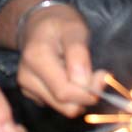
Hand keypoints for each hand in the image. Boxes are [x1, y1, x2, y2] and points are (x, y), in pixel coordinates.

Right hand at [16, 1, 101, 117]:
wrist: (39, 23)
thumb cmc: (60, 23)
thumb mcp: (74, 30)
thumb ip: (79, 55)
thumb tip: (85, 84)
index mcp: (36, 59)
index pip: (65, 92)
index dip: (89, 90)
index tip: (104, 74)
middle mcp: (27, 77)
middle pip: (65, 105)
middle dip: (86, 95)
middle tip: (97, 74)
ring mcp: (27, 87)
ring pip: (63, 108)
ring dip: (79, 96)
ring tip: (81, 73)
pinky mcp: (32, 94)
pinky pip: (58, 105)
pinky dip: (70, 96)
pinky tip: (69, 76)